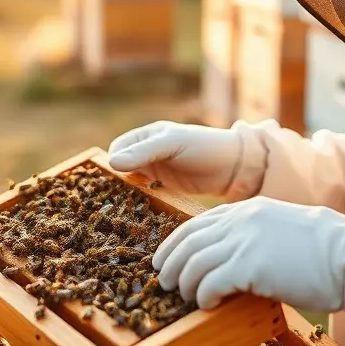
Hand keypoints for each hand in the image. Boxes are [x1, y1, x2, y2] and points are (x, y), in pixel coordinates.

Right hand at [107, 121, 241, 194]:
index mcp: (147, 136)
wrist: (233, 167)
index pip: (118, 147)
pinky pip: (144, 193)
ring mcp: (156, 170)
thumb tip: (112, 163)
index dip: (113, 161)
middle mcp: (148, 152)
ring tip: (124, 206)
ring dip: (127, 192)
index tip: (113, 178)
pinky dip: (140, 200)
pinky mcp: (164, 187)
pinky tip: (140, 209)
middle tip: (114, 196)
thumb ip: (143, 152)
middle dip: (116, 179)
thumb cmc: (203, 147)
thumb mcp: (171, 144)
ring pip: (131, 181)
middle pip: (121, 166)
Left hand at [152, 197, 344, 310]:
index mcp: (249, 208)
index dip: (176, 243)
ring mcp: (245, 241)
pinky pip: (210, 283)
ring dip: (185, 284)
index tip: (167, 259)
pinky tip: (209, 306)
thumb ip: (257, 234)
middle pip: (188, 241)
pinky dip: (204, 296)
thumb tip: (236, 257)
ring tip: (185, 298)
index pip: (198, 222)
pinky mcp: (250, 267)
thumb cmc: (329, 251)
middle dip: (172, 263)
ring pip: (194, 263)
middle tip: (165, 282)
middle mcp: (242, 220)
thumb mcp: (285, 228)